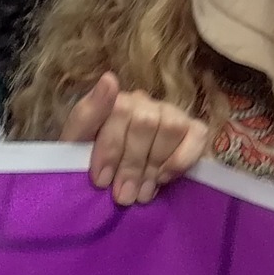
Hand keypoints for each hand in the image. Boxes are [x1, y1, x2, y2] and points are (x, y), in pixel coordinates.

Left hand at [59, 71, 209, 205]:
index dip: (111, 148)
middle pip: (146, 122)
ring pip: (172, 128)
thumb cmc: (91, 164)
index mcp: (115, 102)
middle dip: (132, 164)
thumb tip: (109, 78)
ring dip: (155, 166)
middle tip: (124, 196)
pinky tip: (164, 179)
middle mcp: (145, 102)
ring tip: (141, 193)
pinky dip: (181, 160)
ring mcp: (172, 114)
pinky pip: (197, 135)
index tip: (101, 180)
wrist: (111, 182)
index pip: (119, 111)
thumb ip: (87, 115)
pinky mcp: (194, 129)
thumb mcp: (76, 145)